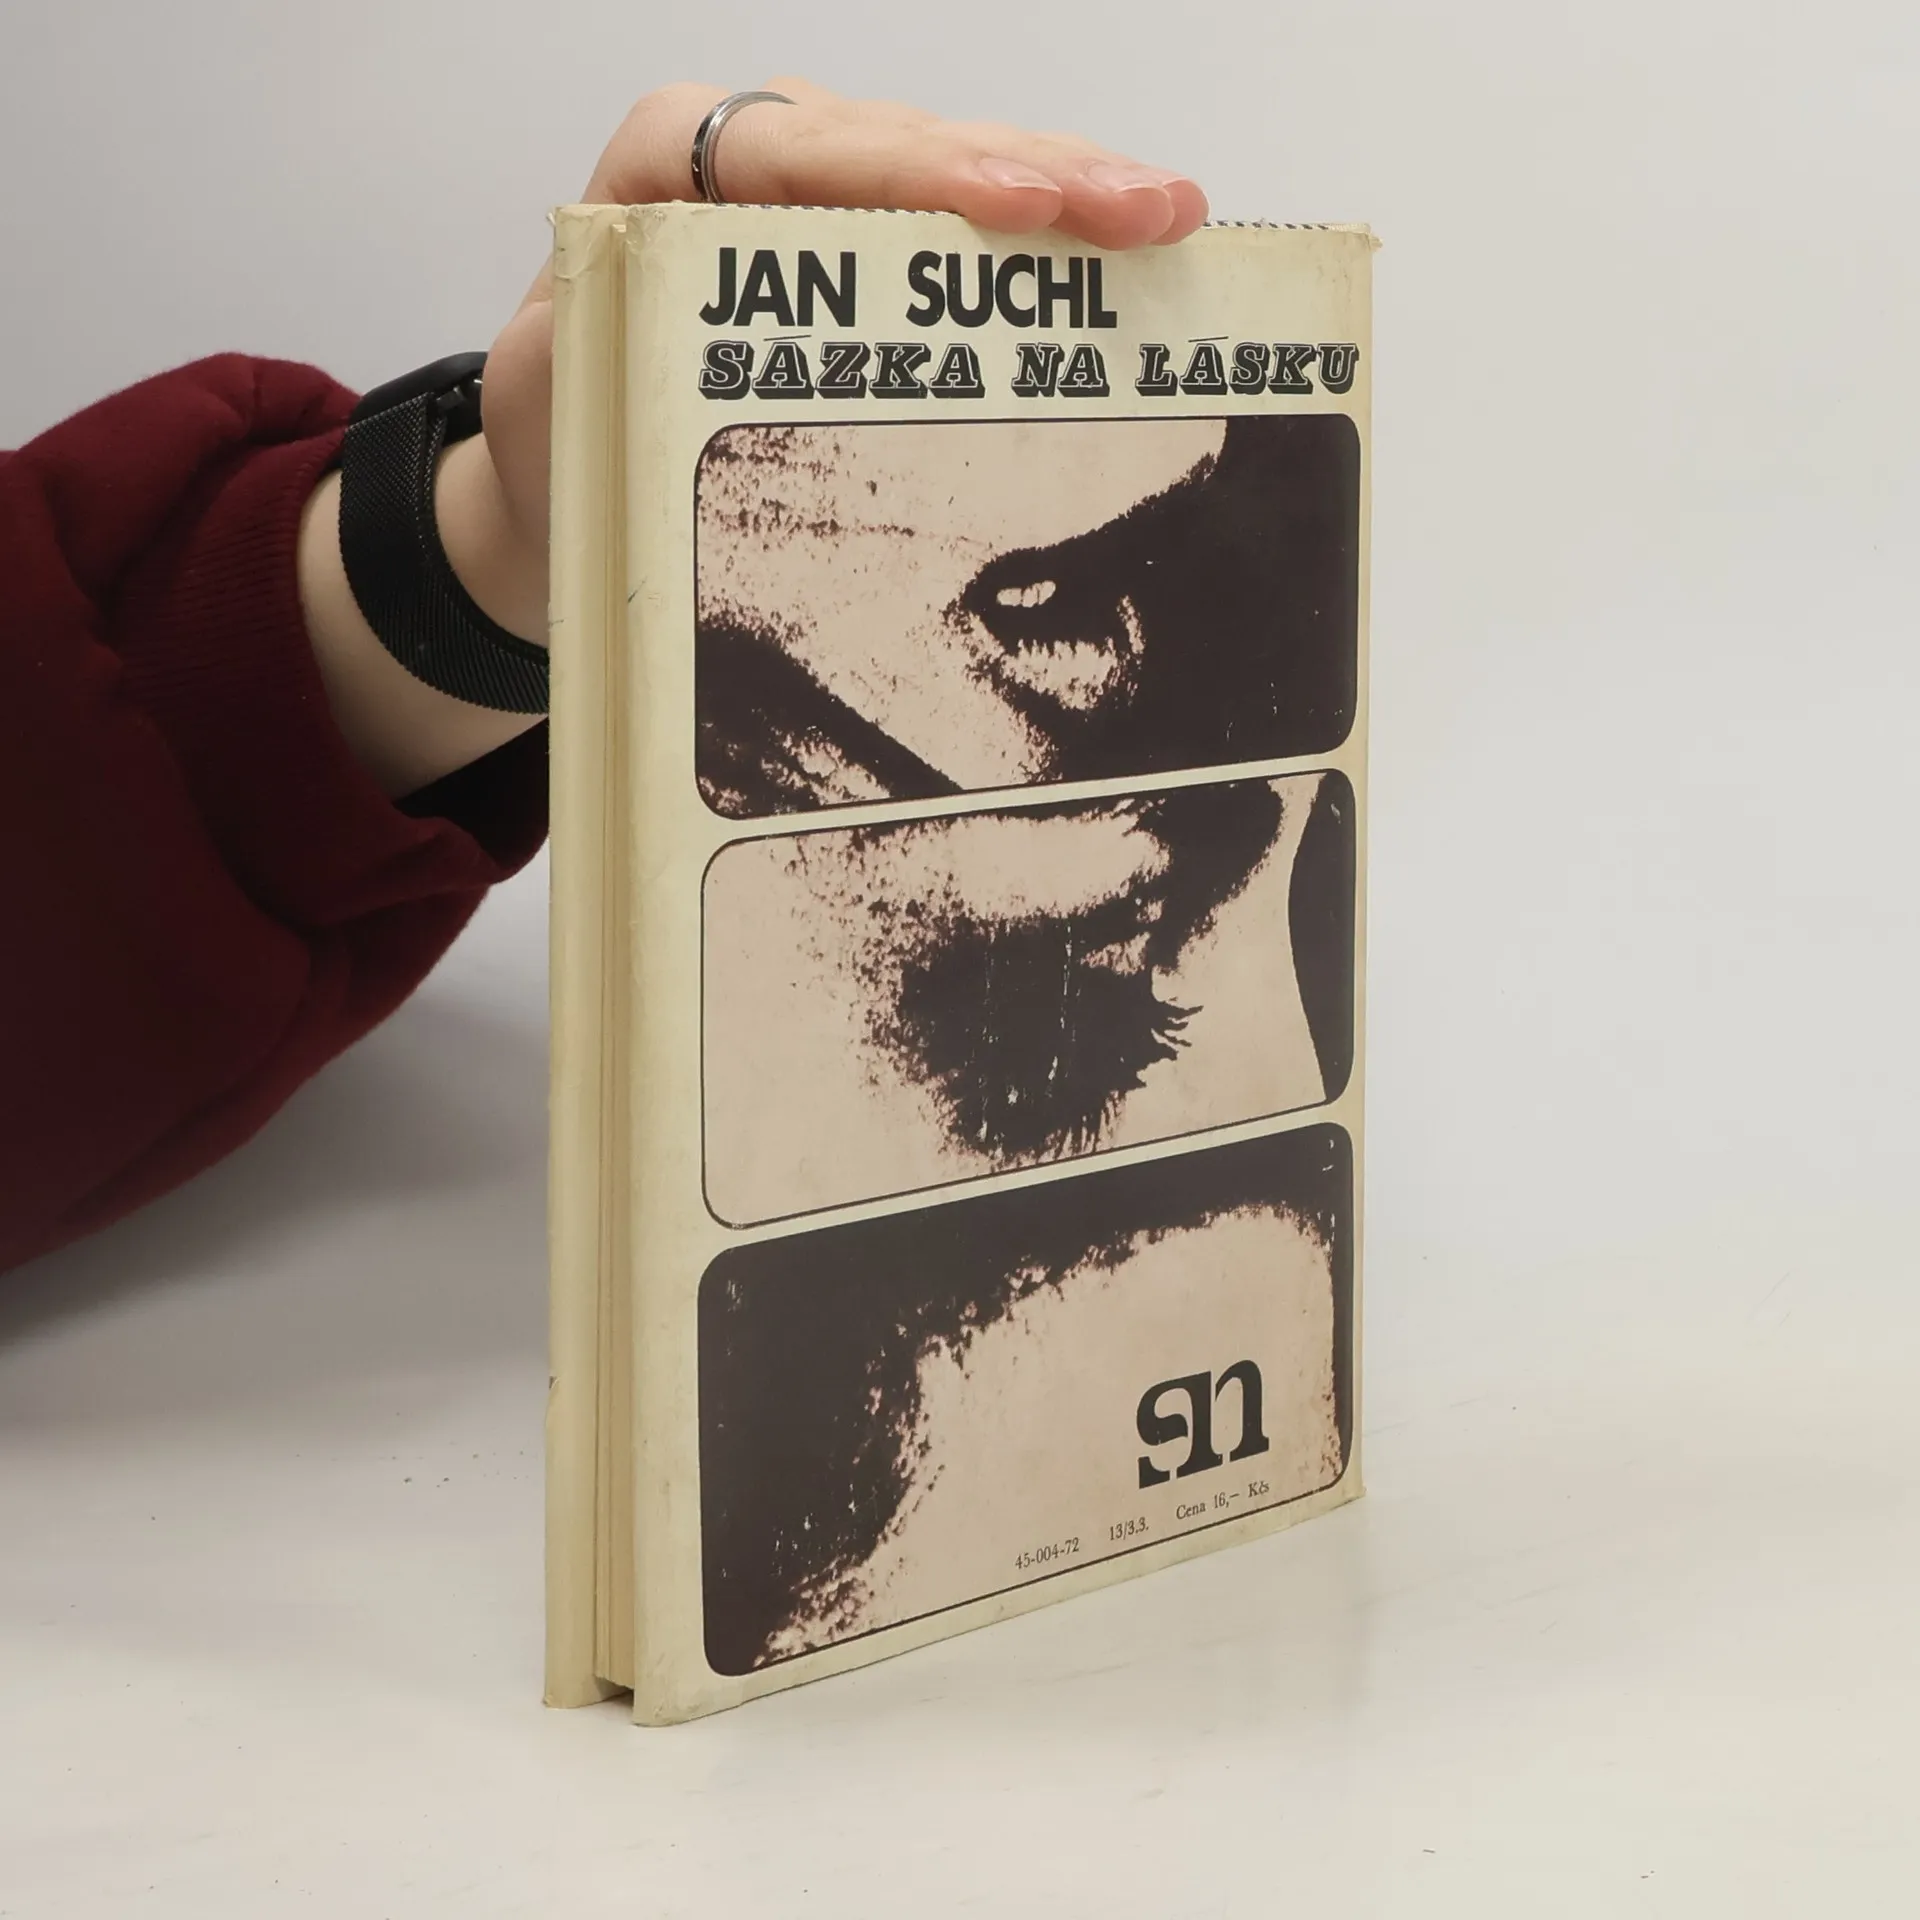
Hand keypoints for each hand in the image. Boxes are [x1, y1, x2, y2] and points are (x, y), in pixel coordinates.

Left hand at [301, 81, 1207, 796]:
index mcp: (666, 164)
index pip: (796, 149)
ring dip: (1068, 190)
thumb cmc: (564, 439)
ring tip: (1170, 216)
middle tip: (1143, 210)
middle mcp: (751, 150)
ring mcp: (823, 189)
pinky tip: (1129, 239)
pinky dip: (1048, 236)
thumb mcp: (557, 397)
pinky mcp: (868, 243)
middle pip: (903, 142)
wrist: (570, 476)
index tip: (1018, 209)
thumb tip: (684, 337)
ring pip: (954, 164)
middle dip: (1031, 172)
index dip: (915, 173)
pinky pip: (966, 218)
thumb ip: (604, 349)